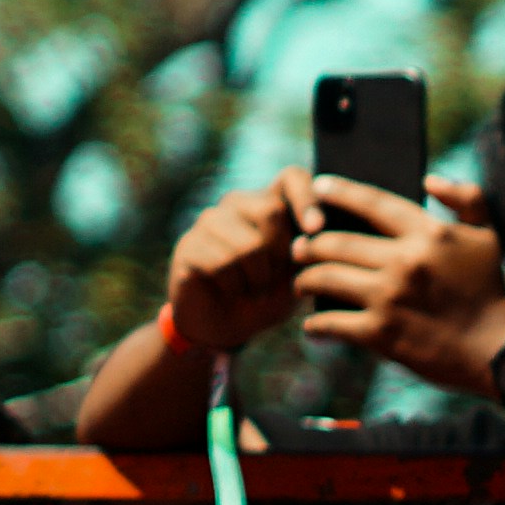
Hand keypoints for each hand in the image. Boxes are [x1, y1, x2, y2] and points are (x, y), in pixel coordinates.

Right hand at [153, 169, 312, 359]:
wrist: (226, 327)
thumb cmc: (268, 296)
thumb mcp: (298, 274)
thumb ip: (307, 250)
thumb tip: (310, 234)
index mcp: (270, 204)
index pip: (291, 177)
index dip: (306, 196)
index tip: (316, 228)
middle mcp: (237, 205)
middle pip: (270, 210)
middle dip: (280, 254)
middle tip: (274, 278)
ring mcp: (209, 222)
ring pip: (248, 244)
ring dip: (258, 278)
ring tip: (253, 288)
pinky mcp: (188, 245)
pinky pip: (221, 263)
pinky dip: (235, 287)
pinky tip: (231, 291)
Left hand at [287, 174, 504, 393]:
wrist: (499, 348)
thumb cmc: (490, 290)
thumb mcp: (487, 238)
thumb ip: (465, 201)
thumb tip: (429, 180)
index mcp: (429, 234)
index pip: (372, 202)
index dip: (339, 191)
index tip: (317, 187)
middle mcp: (405, 261)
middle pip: (333, 242)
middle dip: (307, 245)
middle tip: (298, 248)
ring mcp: (390, 296)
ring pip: (324, 277)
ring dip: (304, 281)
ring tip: (301, 284)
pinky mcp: (381, 332)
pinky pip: (330, 322)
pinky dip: (315, 325)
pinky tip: (312, 327)